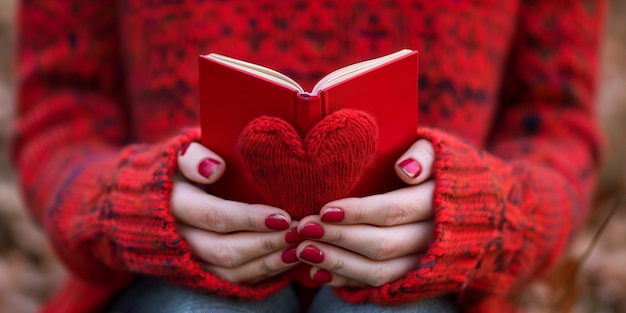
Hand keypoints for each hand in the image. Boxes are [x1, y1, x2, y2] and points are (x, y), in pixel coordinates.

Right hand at [171, 142, 299, 283]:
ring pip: (230, 271)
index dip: (250, 219)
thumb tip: (215, 169)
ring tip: (297, 247)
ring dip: (268, 262)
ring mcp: (190, 259)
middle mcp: (179, 238)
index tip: (283, 216)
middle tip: (298, 232)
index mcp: (173, 204)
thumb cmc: (185, 169)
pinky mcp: (203, 272)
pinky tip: (287, 259)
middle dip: (266, 243)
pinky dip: (263, 272)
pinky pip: (234, 280)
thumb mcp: (183, 155)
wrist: (165, 195)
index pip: (214, 216)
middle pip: (224, 250)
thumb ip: (193, 157)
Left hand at [295, 139, 435, 286]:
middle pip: (382, 245)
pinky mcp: (410, 278)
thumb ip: (423, 155)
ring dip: (337, 263)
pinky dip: (346, 280)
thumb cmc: (433, 171)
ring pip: (379, 271)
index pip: (393, 211)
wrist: (457, 203)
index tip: (325, 210)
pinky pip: (377, 285)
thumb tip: (405, 170)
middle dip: (338, 238)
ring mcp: (422, 263)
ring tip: (303, 251)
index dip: (357, 212)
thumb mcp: (435, 152)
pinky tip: (318, 272)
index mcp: (437, 204)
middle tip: (304, 229)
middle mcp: (432, 238)